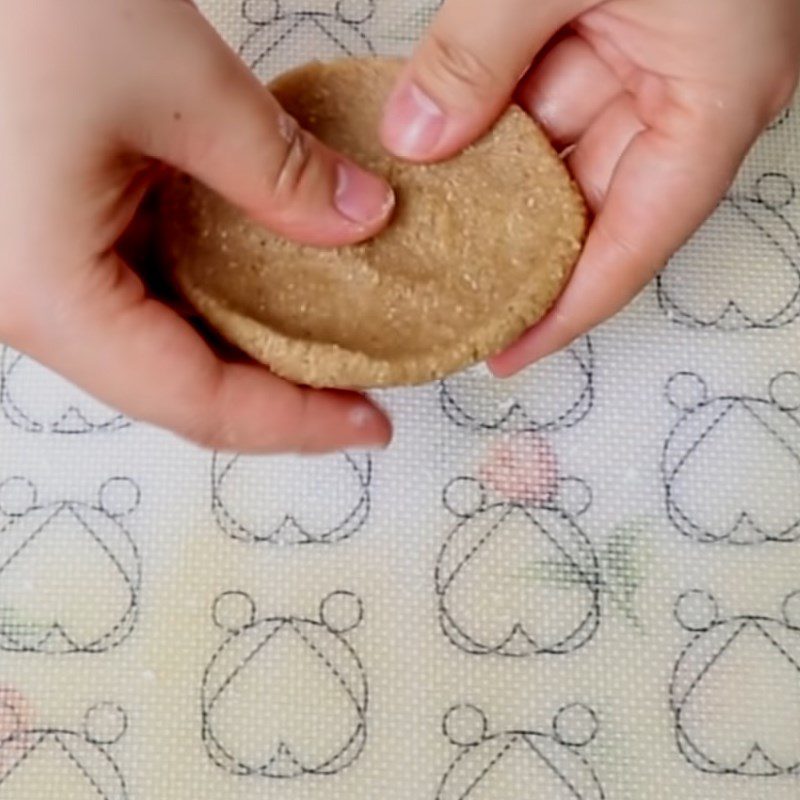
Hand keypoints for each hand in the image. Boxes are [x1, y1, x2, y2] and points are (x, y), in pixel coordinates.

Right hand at [0, 0, 393, 452]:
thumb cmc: (22, 1)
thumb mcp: (177, 84)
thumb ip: (280, 170)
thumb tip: (363, 218)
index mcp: (49, 295)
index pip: (197, 401)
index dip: (296, 424)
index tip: (371, 424)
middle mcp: (29, 305)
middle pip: (176, 388)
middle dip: (276, 397)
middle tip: (358, 391)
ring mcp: (33, 276)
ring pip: (158, 350)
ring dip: (246, 353)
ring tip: (327, 345)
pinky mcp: (44, 240)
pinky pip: (138, 300)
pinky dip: (211, 303)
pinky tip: (264, 288)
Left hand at [382, 0, 799, 373]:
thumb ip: (483, 53)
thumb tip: (416, 139)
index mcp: (709, 106)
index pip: (631, 248)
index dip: (566, 311)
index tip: (501, 352)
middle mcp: (680, 98)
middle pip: (585, 207)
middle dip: (511, 247)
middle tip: (436, 290)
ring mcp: (641, 62)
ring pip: (552, 152)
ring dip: (487, 180)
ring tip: (415, 227)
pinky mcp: (602, 28)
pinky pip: (537, 94)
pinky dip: (486, 117)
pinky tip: (431, 141)